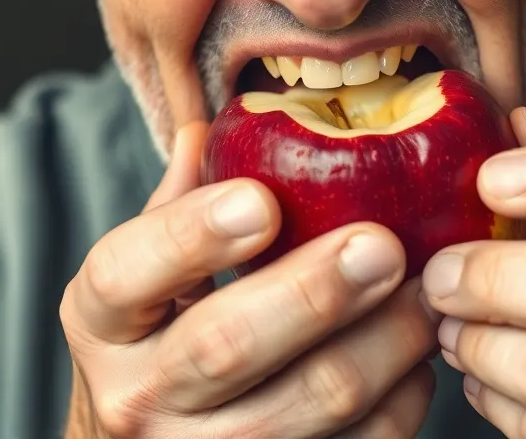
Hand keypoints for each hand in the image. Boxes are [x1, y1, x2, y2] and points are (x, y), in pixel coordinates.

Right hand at [61, 121, 439, 438]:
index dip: (193, 236)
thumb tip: (224, 119)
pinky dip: (400, 401)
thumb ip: (182, 203)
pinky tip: (418, 356)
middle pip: (226, 347)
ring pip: (306, 407)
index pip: (127, 272)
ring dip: (383, 345)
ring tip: (425, 292)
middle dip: (314, 294)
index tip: (263, 200)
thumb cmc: (155, 343)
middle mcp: (135, 397)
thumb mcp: (146, 276)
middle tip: (383, 245)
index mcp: (100, 320)